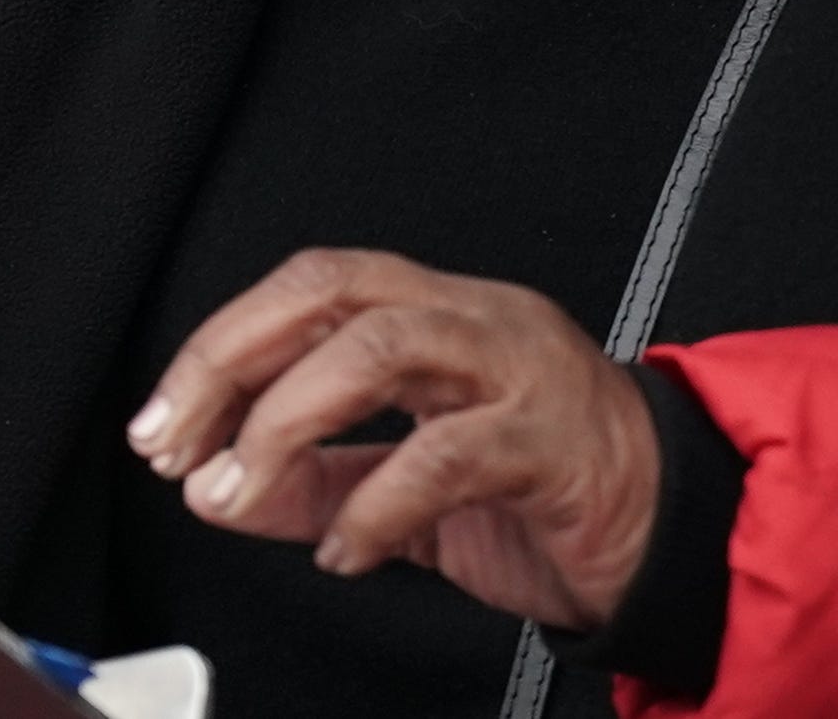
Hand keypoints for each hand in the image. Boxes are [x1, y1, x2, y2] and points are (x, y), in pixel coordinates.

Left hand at [124, 248, 659, 629]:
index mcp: (441, 313)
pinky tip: (345, 552)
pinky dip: (372, 510)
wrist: (673, 529)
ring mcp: (519, 370)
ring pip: (384, 349)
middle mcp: (476, 318)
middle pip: (335, 291)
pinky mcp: (551, 442)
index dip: (224, 344)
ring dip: (287, 423)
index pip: (313, 285)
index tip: (163, 423)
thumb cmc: (545, 490)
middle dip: (233, 362)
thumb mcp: (405, 486)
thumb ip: (317, 478)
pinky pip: (445, 457)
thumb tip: (212, 488)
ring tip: (243, 490)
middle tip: (177, 443)